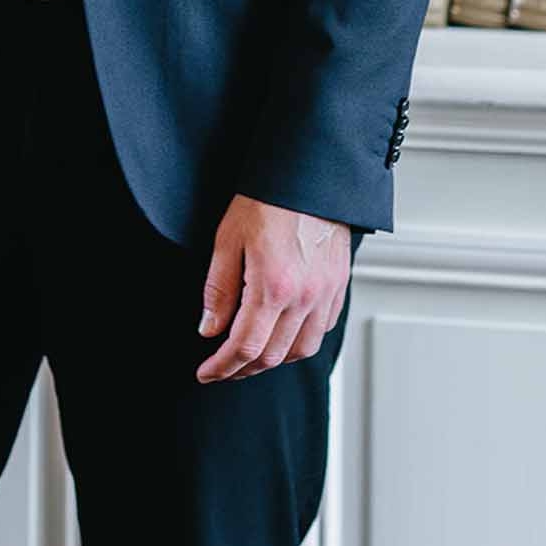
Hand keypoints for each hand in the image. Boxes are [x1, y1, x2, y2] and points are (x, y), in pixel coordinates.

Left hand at [195, 192, 350, 383]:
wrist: (308, 173)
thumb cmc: (267, 198)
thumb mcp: (228, 238)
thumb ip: (218, 289)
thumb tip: (209, 330)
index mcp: (273, 286)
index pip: (245, 347)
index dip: (222, 367)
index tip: (206, 372)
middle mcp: (304, 297)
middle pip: (273, 356)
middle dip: (242, 369)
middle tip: (222, 367)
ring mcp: (326, 293)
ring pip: (302, 350)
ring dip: (274, 360)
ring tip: (251, 355)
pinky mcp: (339, 284)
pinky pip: (323, 329)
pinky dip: (301, 341)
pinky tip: (284, 333)